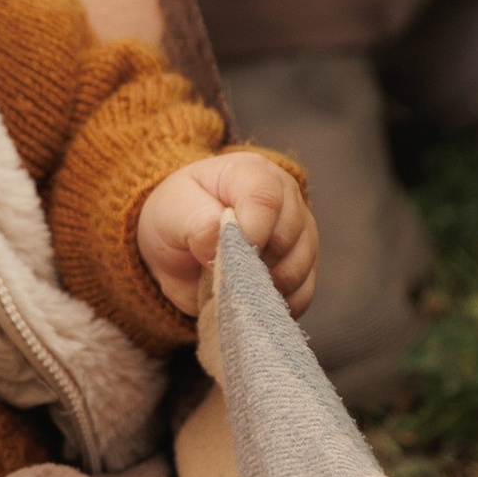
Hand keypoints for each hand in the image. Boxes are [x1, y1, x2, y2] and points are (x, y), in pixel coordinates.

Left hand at [137, 150, 318, 321]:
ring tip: (232, 282)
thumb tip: (223, 249)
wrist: (179, 242)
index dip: (249, 230)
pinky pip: (303, 293)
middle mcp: (285, 196)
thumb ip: (197, 225)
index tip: (223, 254)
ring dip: (263, 285)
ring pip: (300, 266)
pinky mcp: (306, 265)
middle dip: (251, 262)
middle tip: (221, 269)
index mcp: (250, 173)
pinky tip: (250, 297)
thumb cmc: (176, 218)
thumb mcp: (171, 214)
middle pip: (288, 235)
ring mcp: (300, 230)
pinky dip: (275, 303)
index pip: (266, 198)